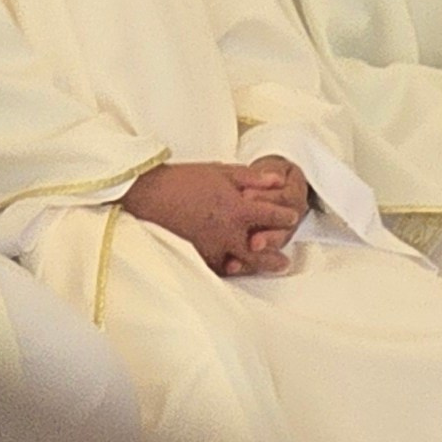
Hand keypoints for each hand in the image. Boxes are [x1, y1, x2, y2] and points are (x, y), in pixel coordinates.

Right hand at [123, 157, 308, 278]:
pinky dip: (227, 269)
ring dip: (254, 266)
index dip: (285, 217)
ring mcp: (211, 247)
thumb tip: (278, 180)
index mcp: (237, 209)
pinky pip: (216, 267)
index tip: (292, 217)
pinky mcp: (196, 254)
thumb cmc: (185, 179)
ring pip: (240, 264)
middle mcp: (227, 233)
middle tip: (285, 262)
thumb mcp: (222, 172)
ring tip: (263, 268)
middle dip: (274, 257)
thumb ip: (253, 178)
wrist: (150, 194)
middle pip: (260, 251)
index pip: (271, 217)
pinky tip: (233, 269)